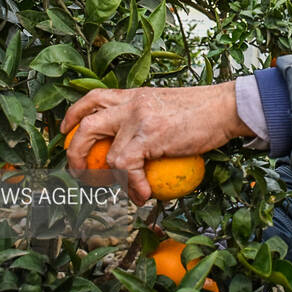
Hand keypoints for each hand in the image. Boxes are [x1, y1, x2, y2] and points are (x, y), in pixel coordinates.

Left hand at [60, 82, 253, 204]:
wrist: (226, 107)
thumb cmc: (205, 111)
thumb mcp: (168, 108)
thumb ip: (148, 122)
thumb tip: (140, 148)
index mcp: (135, 95)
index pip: (94, 98)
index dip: (73, 115)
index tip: (65, 131)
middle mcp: (132, 103)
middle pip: (87, 124)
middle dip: (74, 151)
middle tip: (79, 170)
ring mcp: (139, 119)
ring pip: (105, 152)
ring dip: (107, 178)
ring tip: (123, 190)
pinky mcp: (150, 136)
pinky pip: (128, 167)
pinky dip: (133, 187)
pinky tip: (143, 195)